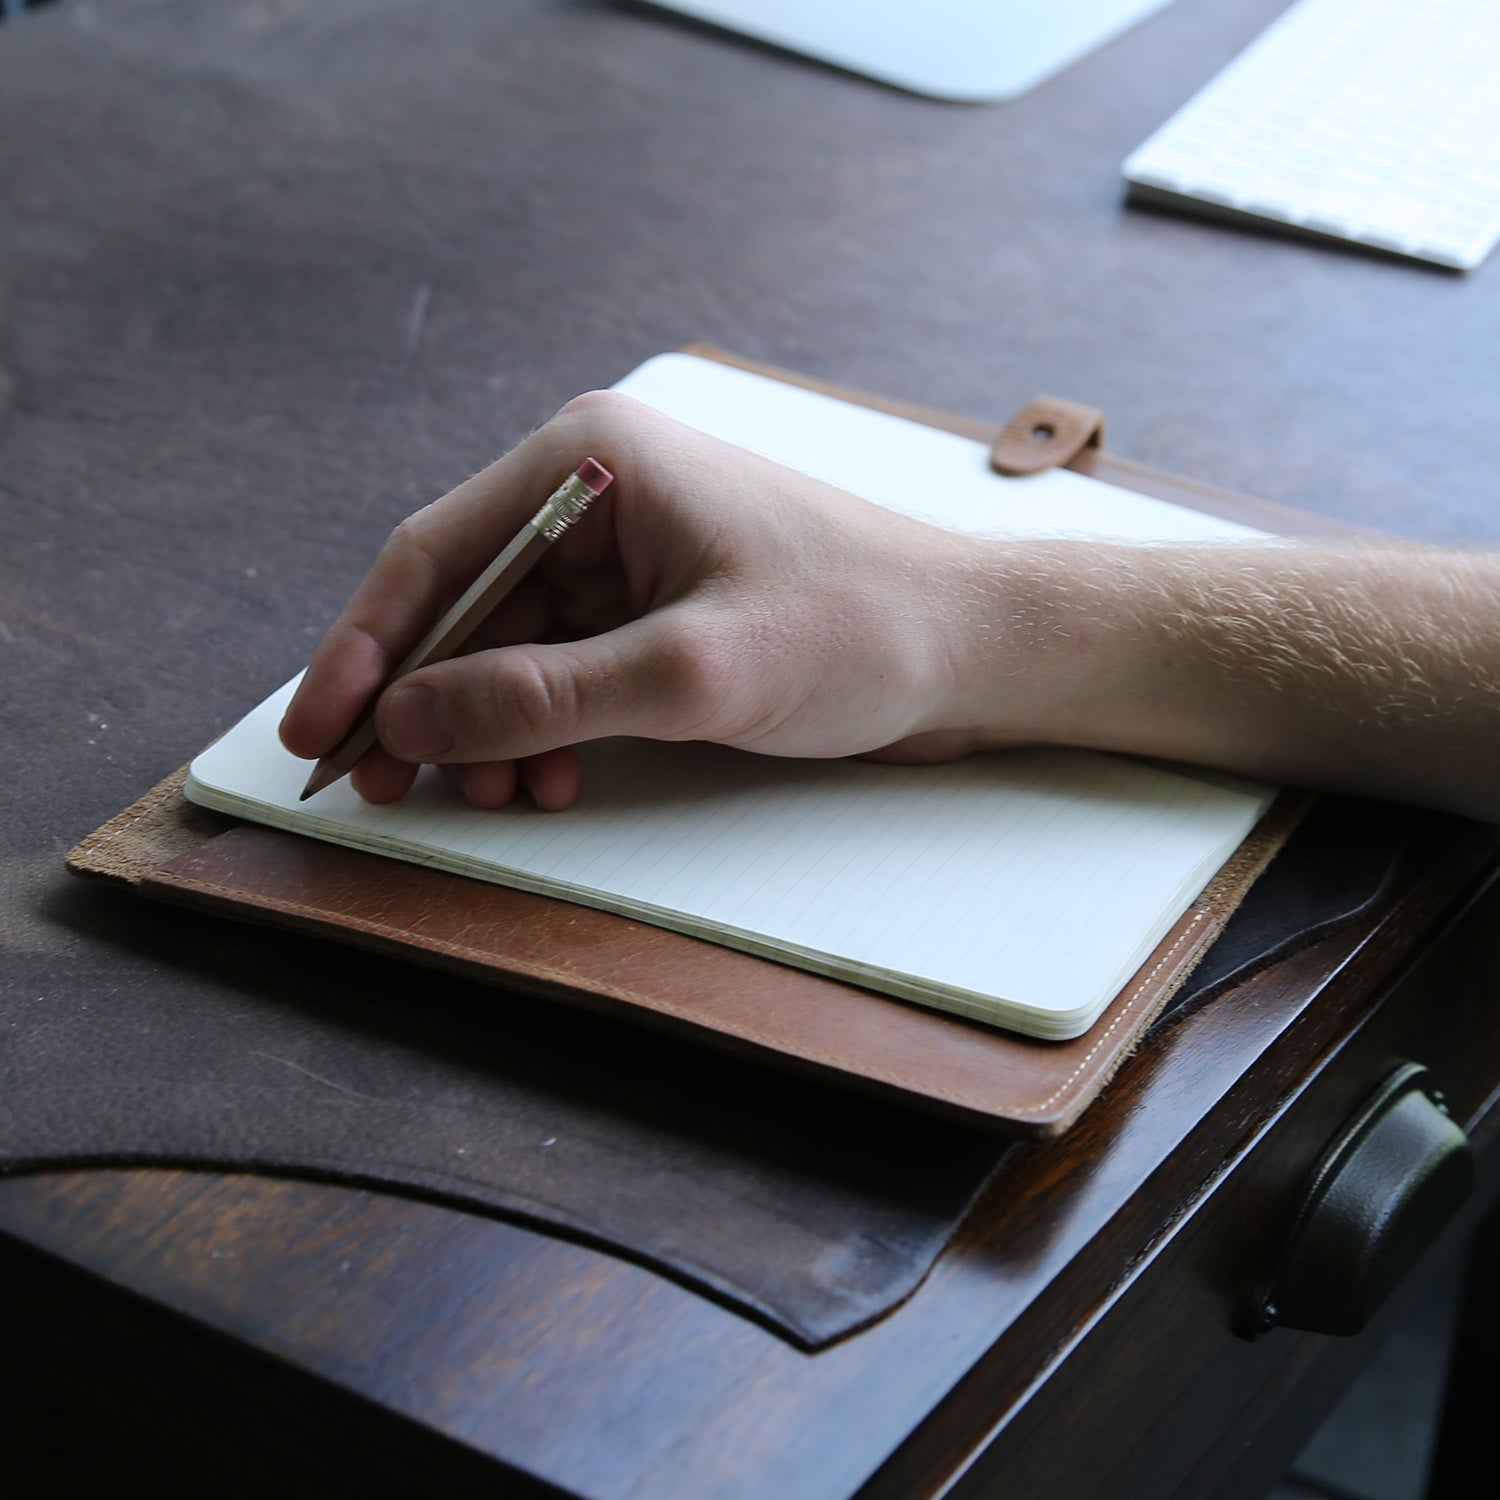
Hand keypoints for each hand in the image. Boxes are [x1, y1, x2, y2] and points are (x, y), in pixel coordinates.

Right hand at [278, 391, 997, 809]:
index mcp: (593, 459)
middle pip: (463, 604)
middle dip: (426, 705)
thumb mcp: (688, 671)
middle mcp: (598, 492)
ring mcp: (627, 551)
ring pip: (508, 648)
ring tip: (496, 798)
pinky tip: (551, 780)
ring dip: (487, 730)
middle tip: (386, 794)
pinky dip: (544, 730)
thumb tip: (405, 721)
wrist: (973, 652)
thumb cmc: (856, 629)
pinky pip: (562, 670)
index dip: (363, 649)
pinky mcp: (656, 606)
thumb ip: (540, 694)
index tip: (319, 734)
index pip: (435, 552)